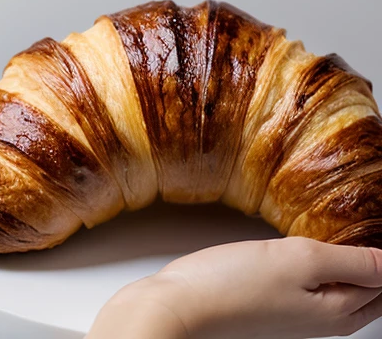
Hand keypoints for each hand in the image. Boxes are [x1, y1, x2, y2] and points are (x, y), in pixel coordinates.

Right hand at [87, 237, 381, 338]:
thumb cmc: (230, 287)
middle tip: (367, 230)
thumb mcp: (301, 261)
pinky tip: (309, 248)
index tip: (374, 220)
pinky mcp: (268, 304)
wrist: (176, 307)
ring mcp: (294, 313)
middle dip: (375, 262)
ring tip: (352, 235)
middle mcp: (321, 318)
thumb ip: (354, 261)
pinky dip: (321, 268)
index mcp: (339, 310)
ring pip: (340, 288)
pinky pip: (311, 286)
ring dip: (351, 264)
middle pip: (369, 291)